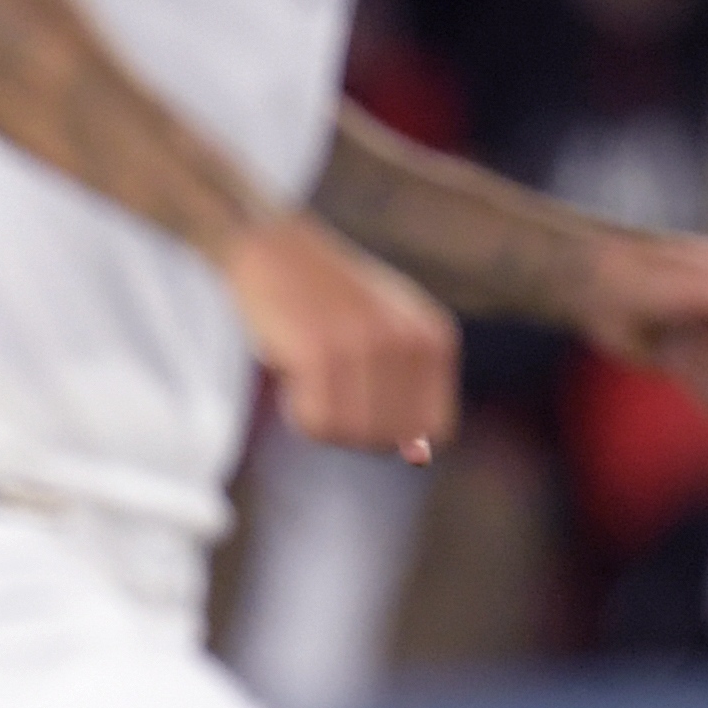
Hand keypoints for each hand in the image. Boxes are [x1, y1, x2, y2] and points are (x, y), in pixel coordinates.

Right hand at [221, 211, 457, 460]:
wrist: (273, 248)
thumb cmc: (327, 299)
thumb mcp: (384, 335)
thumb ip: (409, 394)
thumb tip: (420, 458)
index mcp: (434, 338)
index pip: (434, 427)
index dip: (394, 428)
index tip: (360, 397)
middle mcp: (409, 342)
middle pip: (389, 438)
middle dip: (353, 427)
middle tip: (325, 387)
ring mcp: (367, 347)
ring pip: (353, 435)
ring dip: (322, 419)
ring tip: (308, 379)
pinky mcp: (321, 354)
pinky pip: (318, 425)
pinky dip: (298, 415)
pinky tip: (290, 376)